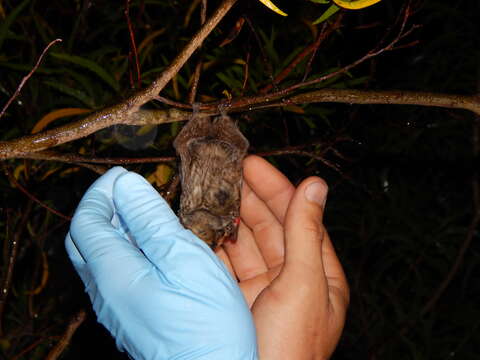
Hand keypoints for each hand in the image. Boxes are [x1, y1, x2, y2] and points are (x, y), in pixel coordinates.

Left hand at [65, 167, 256, 359]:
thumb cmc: (205, 322)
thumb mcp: (184, 259)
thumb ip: (151, 220)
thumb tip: (126, 185)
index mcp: (114, 272)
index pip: (88, 220)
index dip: (102, 191)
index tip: (123, 175)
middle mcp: (105, 291)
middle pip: (86, 239)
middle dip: (102, 207)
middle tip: (129, 191)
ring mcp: (116, 308)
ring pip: (100, 257)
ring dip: (115, 228)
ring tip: (145, 214)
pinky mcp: (130, 317)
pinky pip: (114, 274)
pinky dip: (125, 249)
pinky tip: (154, 249)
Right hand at [217, 155, 349, 359]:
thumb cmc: (290, 347)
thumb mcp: (304, 284)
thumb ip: (305, 232)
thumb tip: (315, 185)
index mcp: (319, 274)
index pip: (298, 217)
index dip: (276, 188)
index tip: (251, 163)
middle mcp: (292, 278)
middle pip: (269, 226)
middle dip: (248, 197)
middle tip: (224, 172)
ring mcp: (264, 289)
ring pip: (244, 242)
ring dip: (228, 218)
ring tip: (208, 192)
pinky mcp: (238, 299)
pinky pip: (225, 263)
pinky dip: (213, 244)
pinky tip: (200, 225)